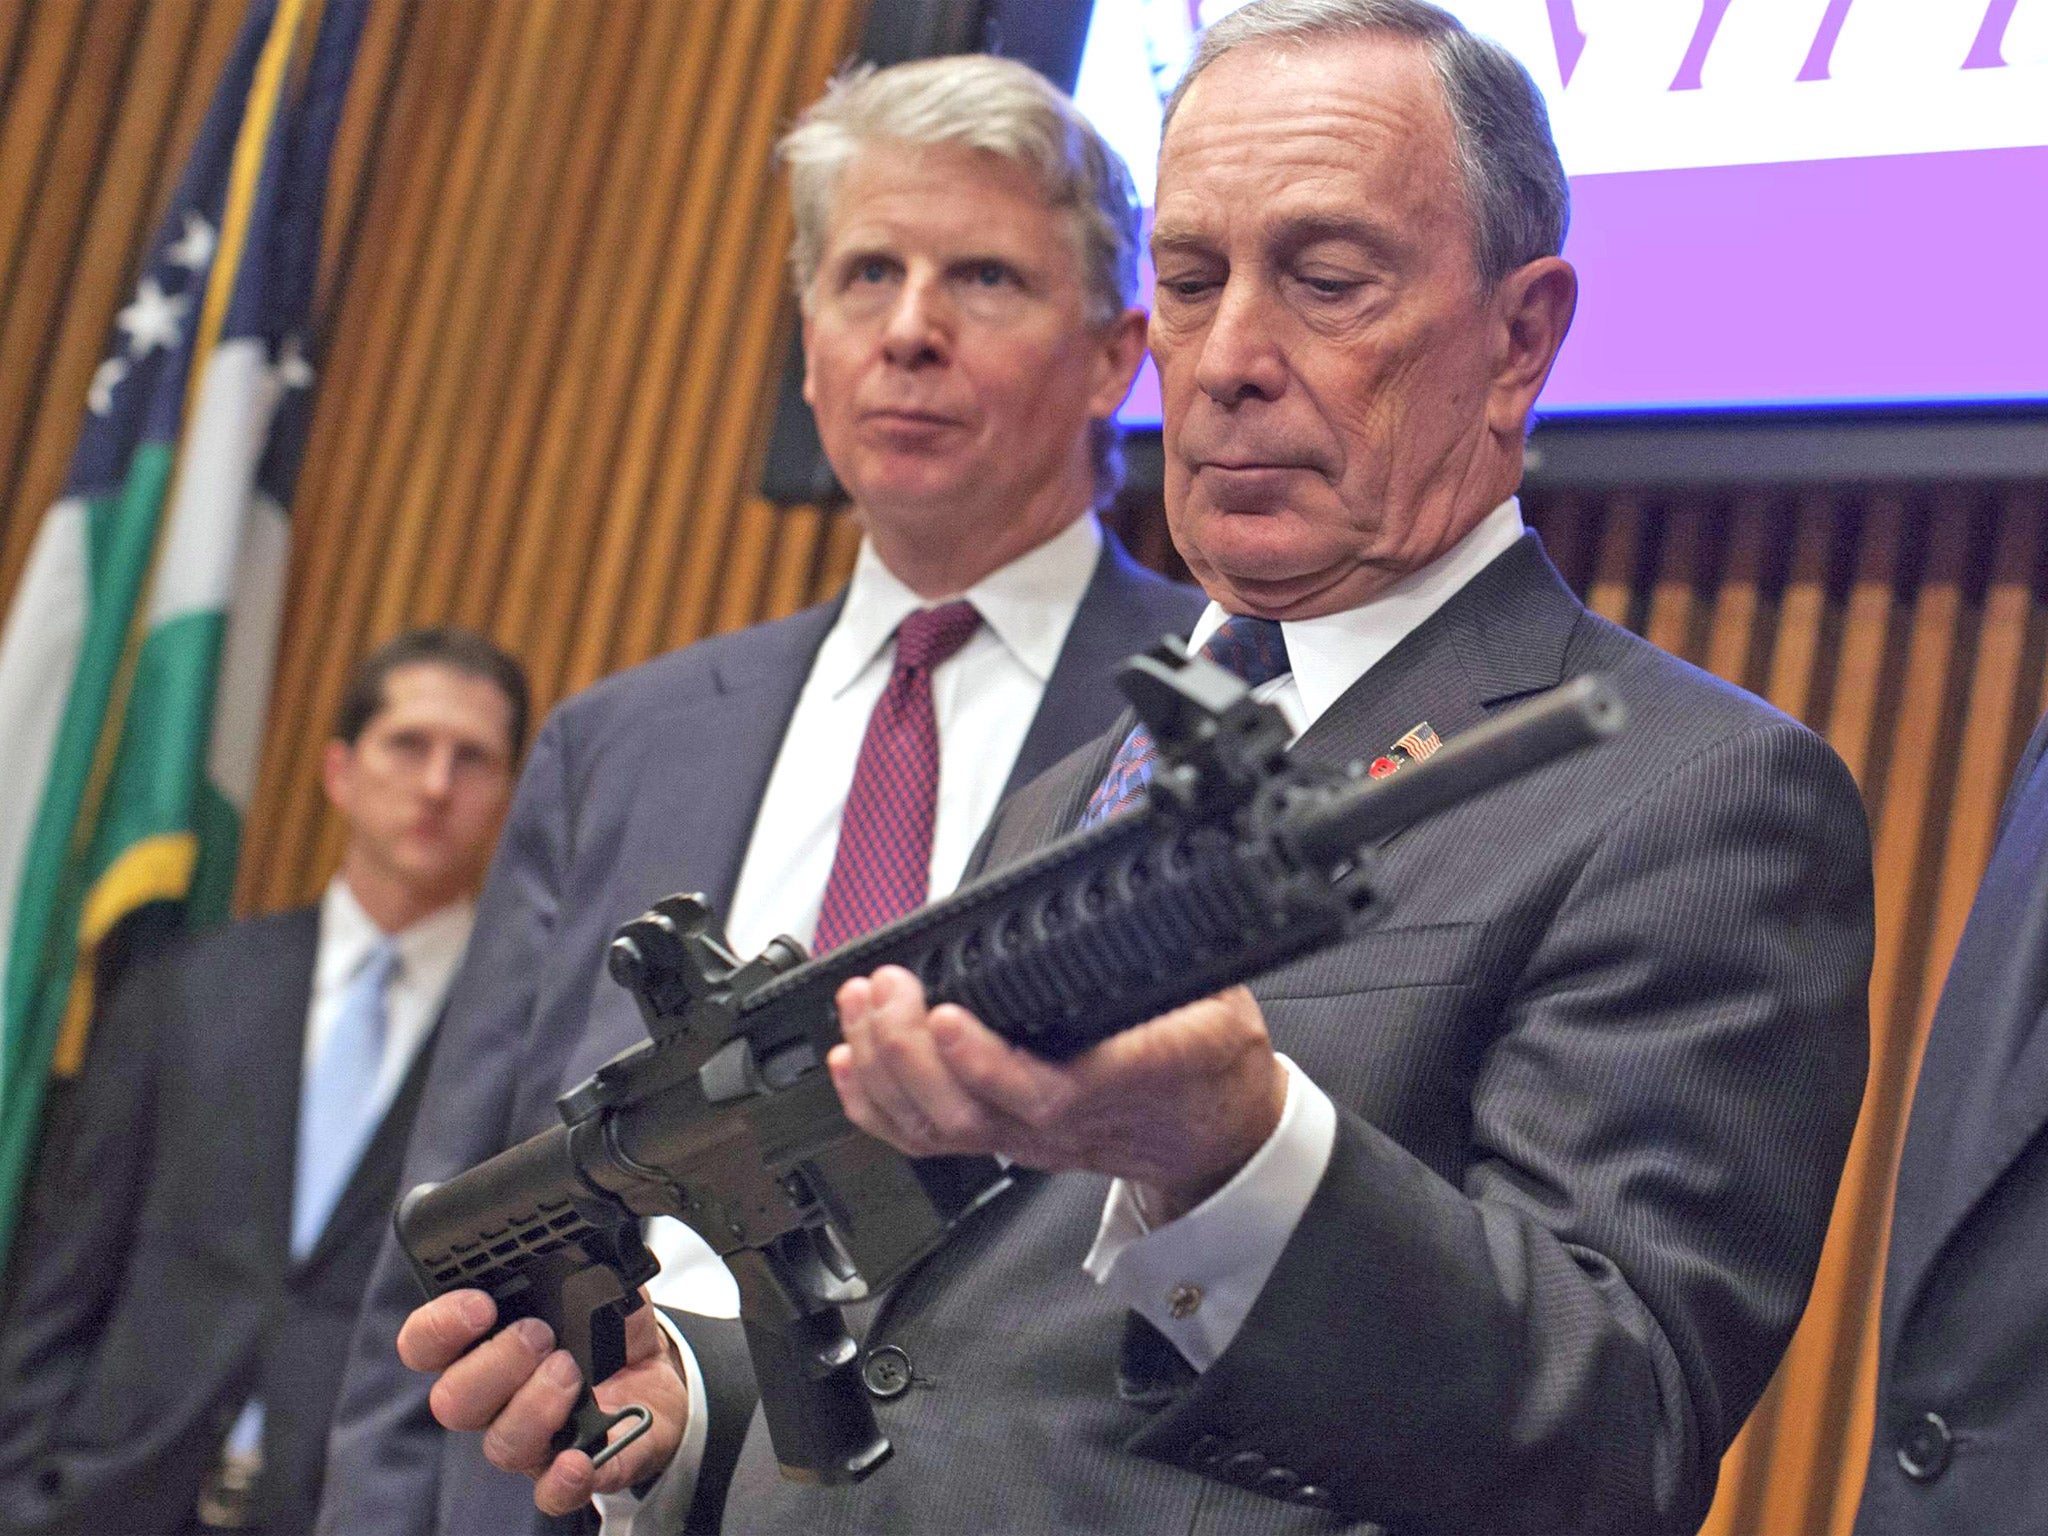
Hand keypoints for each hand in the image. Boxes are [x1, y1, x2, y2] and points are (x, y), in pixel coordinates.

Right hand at [396, 1288, 687, 1515]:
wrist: (656, 1375)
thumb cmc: (607, 1328)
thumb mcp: (596, 1284)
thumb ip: (584, 1266)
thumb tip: (588, 1252)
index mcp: (484, 1344)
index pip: (425, 1344)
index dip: (438, 1327)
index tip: (480, 1304)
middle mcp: (495, 1399)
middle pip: (453, 1402)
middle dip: (495, 1363)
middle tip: (540, 1334)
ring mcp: (532, 1439)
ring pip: (500, 1445)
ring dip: (535, 1406)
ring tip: (573, 1372)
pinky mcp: (573, 1469)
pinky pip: (550, 1494)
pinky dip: (562, 1479)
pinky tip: (580, 1457)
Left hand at [828, 965, 1287, 1220]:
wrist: (1216, 1133)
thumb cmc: (1209, 1063)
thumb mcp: (1217, 1001)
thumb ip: (1169, 959)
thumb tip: (1131, 896)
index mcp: (1121, 1081)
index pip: (1043, 1091)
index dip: (983, 1062)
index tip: (944, 1013)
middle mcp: (1062, 1122)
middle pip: (966, 1113)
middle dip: (907, 1050)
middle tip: (888, 984)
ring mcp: (1026, 1138)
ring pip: (937, 1128)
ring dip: (884, 1067)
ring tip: (861, 1005)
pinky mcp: (1003, 1138)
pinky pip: (926, 1139)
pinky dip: (875, 1104)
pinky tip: (850, 1061)